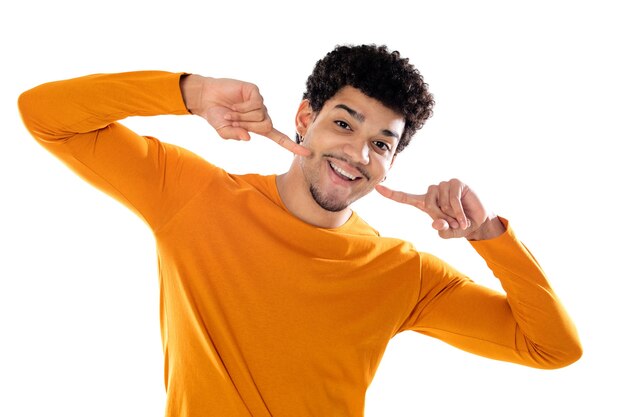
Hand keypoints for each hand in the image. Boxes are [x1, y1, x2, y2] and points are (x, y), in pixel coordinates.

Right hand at [181, 75, 309, 155]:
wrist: (205, 98)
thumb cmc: (215, 116)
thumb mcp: (223, 131)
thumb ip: (234, 136)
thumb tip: (249, 137)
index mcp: (257, 127)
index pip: (279, 138)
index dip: (292, 146)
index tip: (307, 153)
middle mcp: (261, 115)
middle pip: (267, 126)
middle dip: (248, 125)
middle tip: (232, 121)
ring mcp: (259, 102)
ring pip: (261, 115)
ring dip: (242, 116)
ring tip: (230, 112)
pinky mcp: (255, 91)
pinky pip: (256, 104)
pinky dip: (243, 108)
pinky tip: (234, 104)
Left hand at [375, 179, 504, 239]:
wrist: (477, 222)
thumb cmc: (459, 226)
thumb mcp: (448, 232)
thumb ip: (441, 229)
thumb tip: (435, 222)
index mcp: (425, 203)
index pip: (405, 197)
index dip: (391, 193)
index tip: (377, 187)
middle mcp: (432, 192)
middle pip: (427, 203)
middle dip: (440, 215)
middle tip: (451, 222)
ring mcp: (444, 186)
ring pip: (441, 200)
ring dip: (451, 213)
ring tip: (459, 218)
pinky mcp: (456, 183)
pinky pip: (452, 197)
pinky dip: (458, 210)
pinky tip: (464, 217)